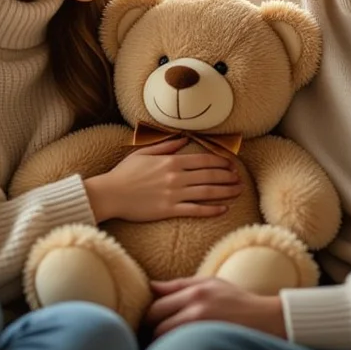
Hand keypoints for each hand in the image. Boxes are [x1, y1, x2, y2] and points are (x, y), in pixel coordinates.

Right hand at [84, 138, 241, 222]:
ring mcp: (174, 194)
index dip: (220, 162)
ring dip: (226, 191)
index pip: (203, 160)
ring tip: (238, 191)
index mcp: (171, 161)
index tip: (231, 165)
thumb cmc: (124, 173)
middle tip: (239, 179)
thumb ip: (166, 145)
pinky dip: (212, 210)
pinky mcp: (169, 210)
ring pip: (207, 192)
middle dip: (228, 177)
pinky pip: (196, 210)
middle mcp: (176, 176)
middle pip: (210, 175)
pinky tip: (224, 209)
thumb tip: (183, 139)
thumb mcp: (144, 153)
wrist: (110, 194)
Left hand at [146, 277, 286, 338]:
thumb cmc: (238, 300)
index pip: (155, 307)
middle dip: (150, 335)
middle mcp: (196, 309)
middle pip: (156, 327)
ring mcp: (203, 330)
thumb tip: (151, 287)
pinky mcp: (210, 347)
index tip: (147, 326)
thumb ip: (179, 285)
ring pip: (166, 343)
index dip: (147, 319)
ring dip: (161, 348)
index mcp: (195, 292)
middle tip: (150, 341)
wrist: (269, 320)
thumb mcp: (211, 283)